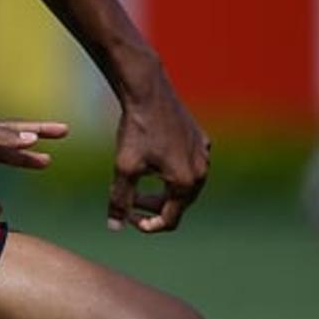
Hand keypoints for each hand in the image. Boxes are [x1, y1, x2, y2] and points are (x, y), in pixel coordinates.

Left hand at [108, 73, 209, 233]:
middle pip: (179, 203)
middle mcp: (202, 170)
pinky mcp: (201, 139)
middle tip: (130, 201)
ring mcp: (204, 154)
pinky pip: (189, 164)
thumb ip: (120, 200)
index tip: (128, 219)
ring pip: (185, 184)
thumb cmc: (137, 130)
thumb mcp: (124, 168)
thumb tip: (114, 227)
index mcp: (187, 182)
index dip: (148, 225)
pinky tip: (152, 162)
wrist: (148, 91)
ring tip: (139, 182)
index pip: (170, 219)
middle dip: (154, 206)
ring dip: (163, 189)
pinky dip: (172, 171)